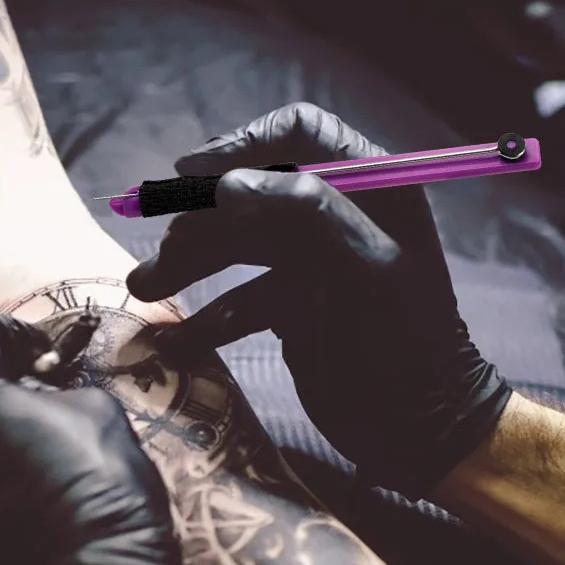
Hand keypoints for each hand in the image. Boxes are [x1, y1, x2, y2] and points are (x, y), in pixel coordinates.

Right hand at [127, 102, 510, 498]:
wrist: (418, 430)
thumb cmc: (405, 346)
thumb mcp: (367, 271)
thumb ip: (306, 214)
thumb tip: (228, 184)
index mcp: (373, 188)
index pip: (299, 134)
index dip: (241, 146)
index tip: (187, 174)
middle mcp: (339, 216)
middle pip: (253, 194)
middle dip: (201, 220)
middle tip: (160, 249)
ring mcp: (314, 264)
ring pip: (238, 248)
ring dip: (191, 265)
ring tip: (145, 289)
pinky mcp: (294, 309)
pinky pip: (241, 300)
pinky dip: (210, 317)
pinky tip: (178, 342)